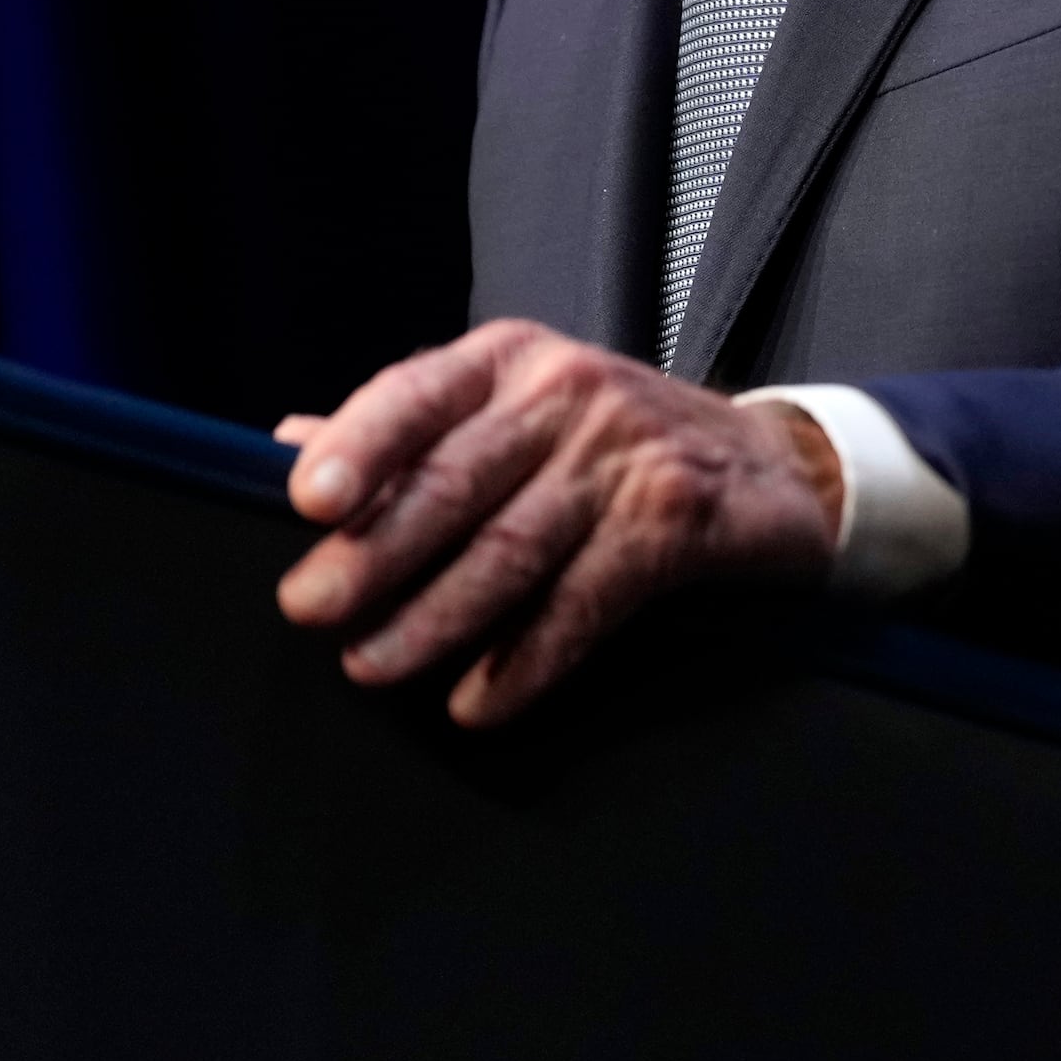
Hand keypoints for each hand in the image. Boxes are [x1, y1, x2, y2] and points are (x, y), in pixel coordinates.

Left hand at [272, 319, 843, 725]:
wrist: (773, 468)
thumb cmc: (616, 442)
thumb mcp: (516, 409)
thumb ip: (412, 428)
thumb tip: (287, 444)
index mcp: (511, 360)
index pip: (417, 393)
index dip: (361, 445)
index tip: (306, 500)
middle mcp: (568, 392)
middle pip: (456, 480)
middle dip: (376, 551)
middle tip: (310, 607)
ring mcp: (627, 453)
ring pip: (513, 547)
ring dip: (437, 618)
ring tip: (373, 666)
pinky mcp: (676, 518)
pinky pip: (586, 599)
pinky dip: (528, 658)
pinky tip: (480, 700)